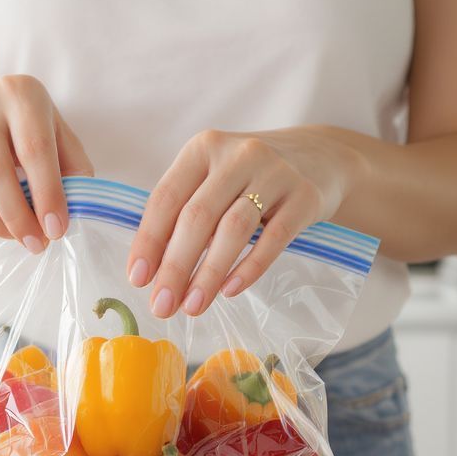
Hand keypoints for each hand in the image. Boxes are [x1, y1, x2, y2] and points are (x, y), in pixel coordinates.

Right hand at [0, 75, 93, 252]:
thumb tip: (75, 211)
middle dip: (18, 218)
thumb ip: (72, 167)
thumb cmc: (25, 128)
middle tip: (36, 243)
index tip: (56, 229)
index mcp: (20, 92)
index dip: (47, 194)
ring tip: (16, 236)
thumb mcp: (56, 133)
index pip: (34, 148)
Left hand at [127, 128, 364, 317]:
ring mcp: (275, 173)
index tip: (138, 280)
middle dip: (175, 266)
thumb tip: (152, 274)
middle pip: (198, 216)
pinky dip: (249, 268)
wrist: (318, 159)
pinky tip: (230, 291)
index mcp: (203, 149)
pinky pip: (274, 238)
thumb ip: (183, 216)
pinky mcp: (306, 196)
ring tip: (193, 306)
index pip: (166, 198)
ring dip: (209, 273)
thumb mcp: (212, 182)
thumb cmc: (247, 180)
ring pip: (234, 229)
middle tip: (162, 305)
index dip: (148, 241)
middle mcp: (238, 155)